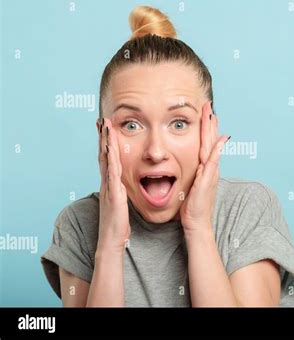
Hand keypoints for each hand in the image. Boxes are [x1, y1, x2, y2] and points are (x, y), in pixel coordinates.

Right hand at [96, 118, 130, 253]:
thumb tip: (124, 188)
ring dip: (105, 142)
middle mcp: (107, 183)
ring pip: (106, 160)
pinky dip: (110, 159)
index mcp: (110, 184)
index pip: (107, 160)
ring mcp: (109, 187)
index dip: (106, 144)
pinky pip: (112, 172)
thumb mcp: (121, 204)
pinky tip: (110, 148)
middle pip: (103, 155)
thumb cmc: (118, 225)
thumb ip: (121, 193)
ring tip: (105, 126)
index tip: (106, 129)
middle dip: (103, 137)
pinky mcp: (113, 193)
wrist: (111, 241)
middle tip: (101, 120)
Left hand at [179, 102, 229, 232]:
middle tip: (209, 104)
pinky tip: (219, 140)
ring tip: (212, 114)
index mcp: (204, 167)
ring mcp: (210, 173)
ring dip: (213, 130)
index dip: (206, 126)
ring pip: (212, 147)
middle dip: (210, 122)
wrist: (196, 221)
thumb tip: (196, 162)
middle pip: (211, 140)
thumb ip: (195, 172)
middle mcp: (210, 167)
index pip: (206, 142)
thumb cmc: (192, 205)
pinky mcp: (207, 180)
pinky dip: (217, 150)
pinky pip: (212, 162)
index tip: (205, 111)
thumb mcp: (192, 184)